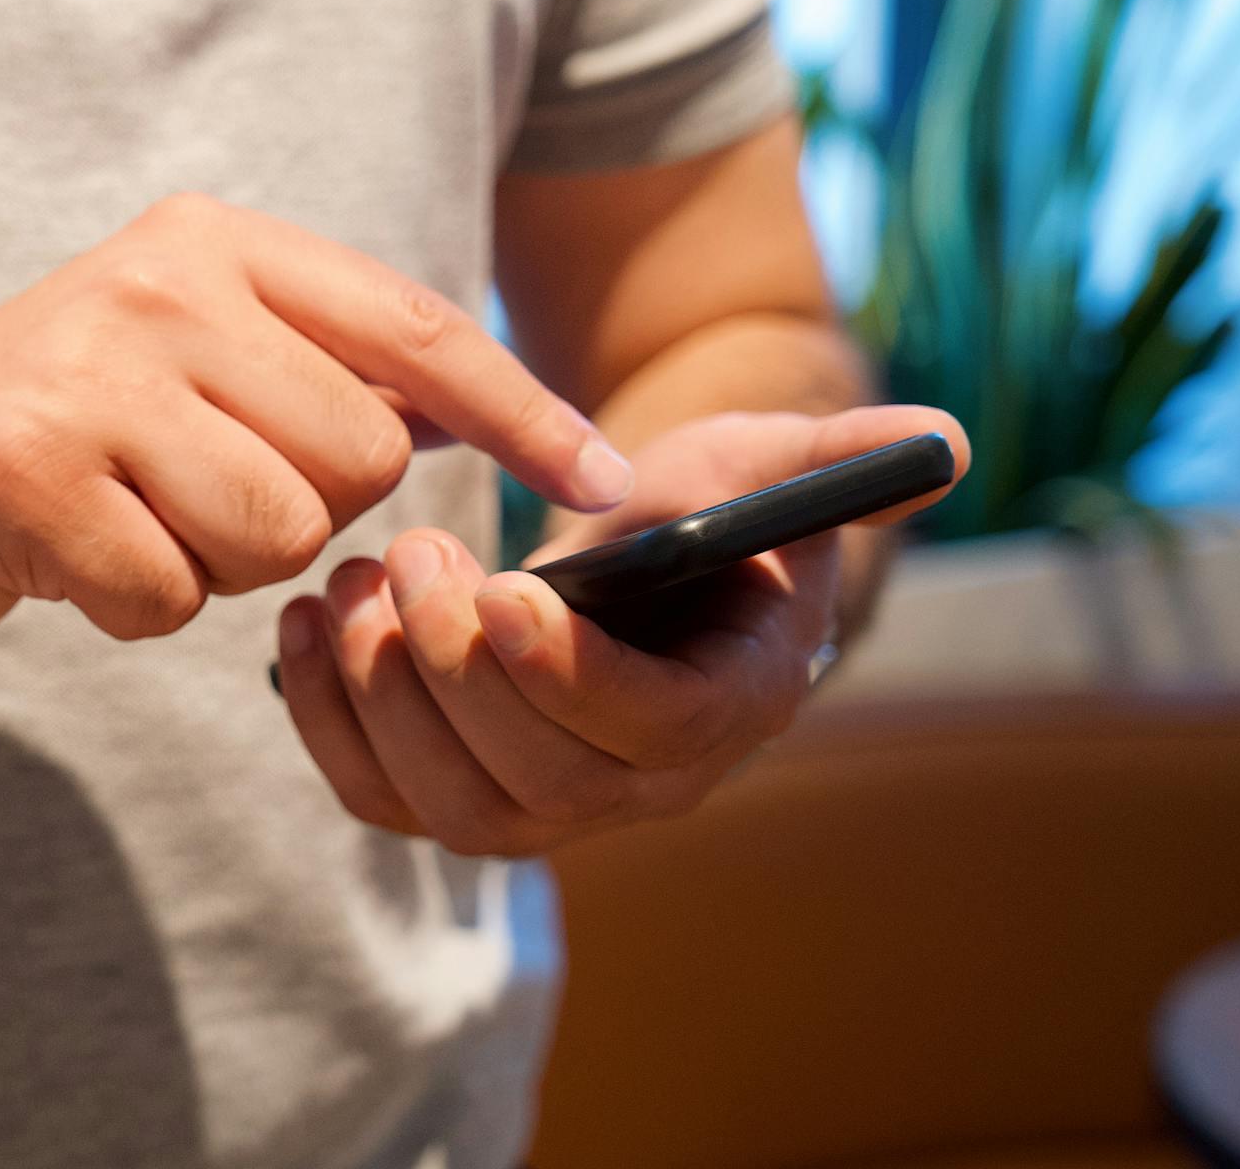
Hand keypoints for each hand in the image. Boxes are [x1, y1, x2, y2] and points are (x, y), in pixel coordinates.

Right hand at [0, 194, 634, 648]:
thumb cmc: (56, 428)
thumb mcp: (187, 352)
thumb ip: (316, 365)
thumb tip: (479, 415)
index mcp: (215, 242)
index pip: (414, 328)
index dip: (523, 411)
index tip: (612, 483)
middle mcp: (159, 284)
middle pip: (358, 456)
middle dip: (300, 510)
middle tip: (191, 489)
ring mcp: (91, 373)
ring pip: (277, 534)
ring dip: (213, 563)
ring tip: (128, 517)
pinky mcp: (30, 471)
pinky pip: (171, 596)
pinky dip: (133, 608)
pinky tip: (70, 557)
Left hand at [272, 404, 969, 855]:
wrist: (627, 569)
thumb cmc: (700, 513)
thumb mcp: (764, 463)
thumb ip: (834, 454)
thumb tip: (937, 435)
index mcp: (723, 709)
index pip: (650, 731)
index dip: (574, 675)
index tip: (507, 590)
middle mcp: (634, 786)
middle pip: (533, 781)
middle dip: (457, 672)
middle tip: (412, 556)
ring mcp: (538, 803)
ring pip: (444, 805)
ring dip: (380, 695)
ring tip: (350, 580)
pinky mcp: (451, 789)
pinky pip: (377, 795)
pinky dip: (325, 720)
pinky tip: (302, 621)